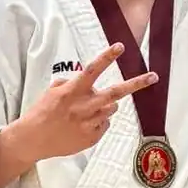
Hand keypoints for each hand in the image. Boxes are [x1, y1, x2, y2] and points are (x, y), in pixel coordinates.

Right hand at [13, 44, 156, 163]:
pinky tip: (83, 124)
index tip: (120, 47)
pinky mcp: (93, 137)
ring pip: (112, 108)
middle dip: (136, 84)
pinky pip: (105, 123)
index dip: (107, 57)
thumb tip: (83, 80)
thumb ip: (70, 83)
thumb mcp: (52, 92)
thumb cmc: (42, 113)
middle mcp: (84, 106)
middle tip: (153, 76)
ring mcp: (90, 123)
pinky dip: (98, 121)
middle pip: (116, 92)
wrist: (34, 140)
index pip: (92, 70)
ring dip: (106, 105)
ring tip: (88, 109)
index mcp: (72, 91)